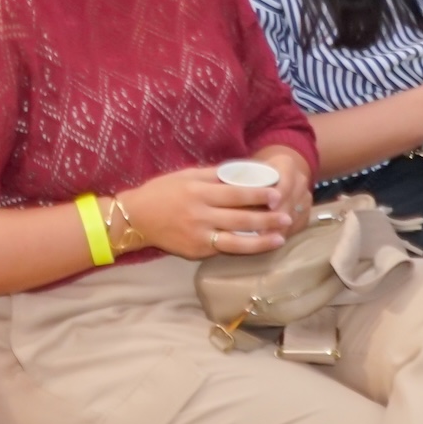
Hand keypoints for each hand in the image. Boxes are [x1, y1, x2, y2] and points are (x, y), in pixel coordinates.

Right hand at [119, 153, 303, 258]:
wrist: (135, 217)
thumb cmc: (161, 192)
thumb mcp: (185, 175)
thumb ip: (212, 175)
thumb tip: (242, 172)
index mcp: (198, 190)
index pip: (234, 192)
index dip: (257, 194)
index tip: (276, 193)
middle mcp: (199, 213)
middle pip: (240, 217)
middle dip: (266, 217)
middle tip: (287, 217)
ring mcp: (198, 235)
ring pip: (236, 240)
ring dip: (261, 239)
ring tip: (280, 238)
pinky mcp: (195, 251)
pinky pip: (224, 250)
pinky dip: (243, 249)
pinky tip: (258, 246)